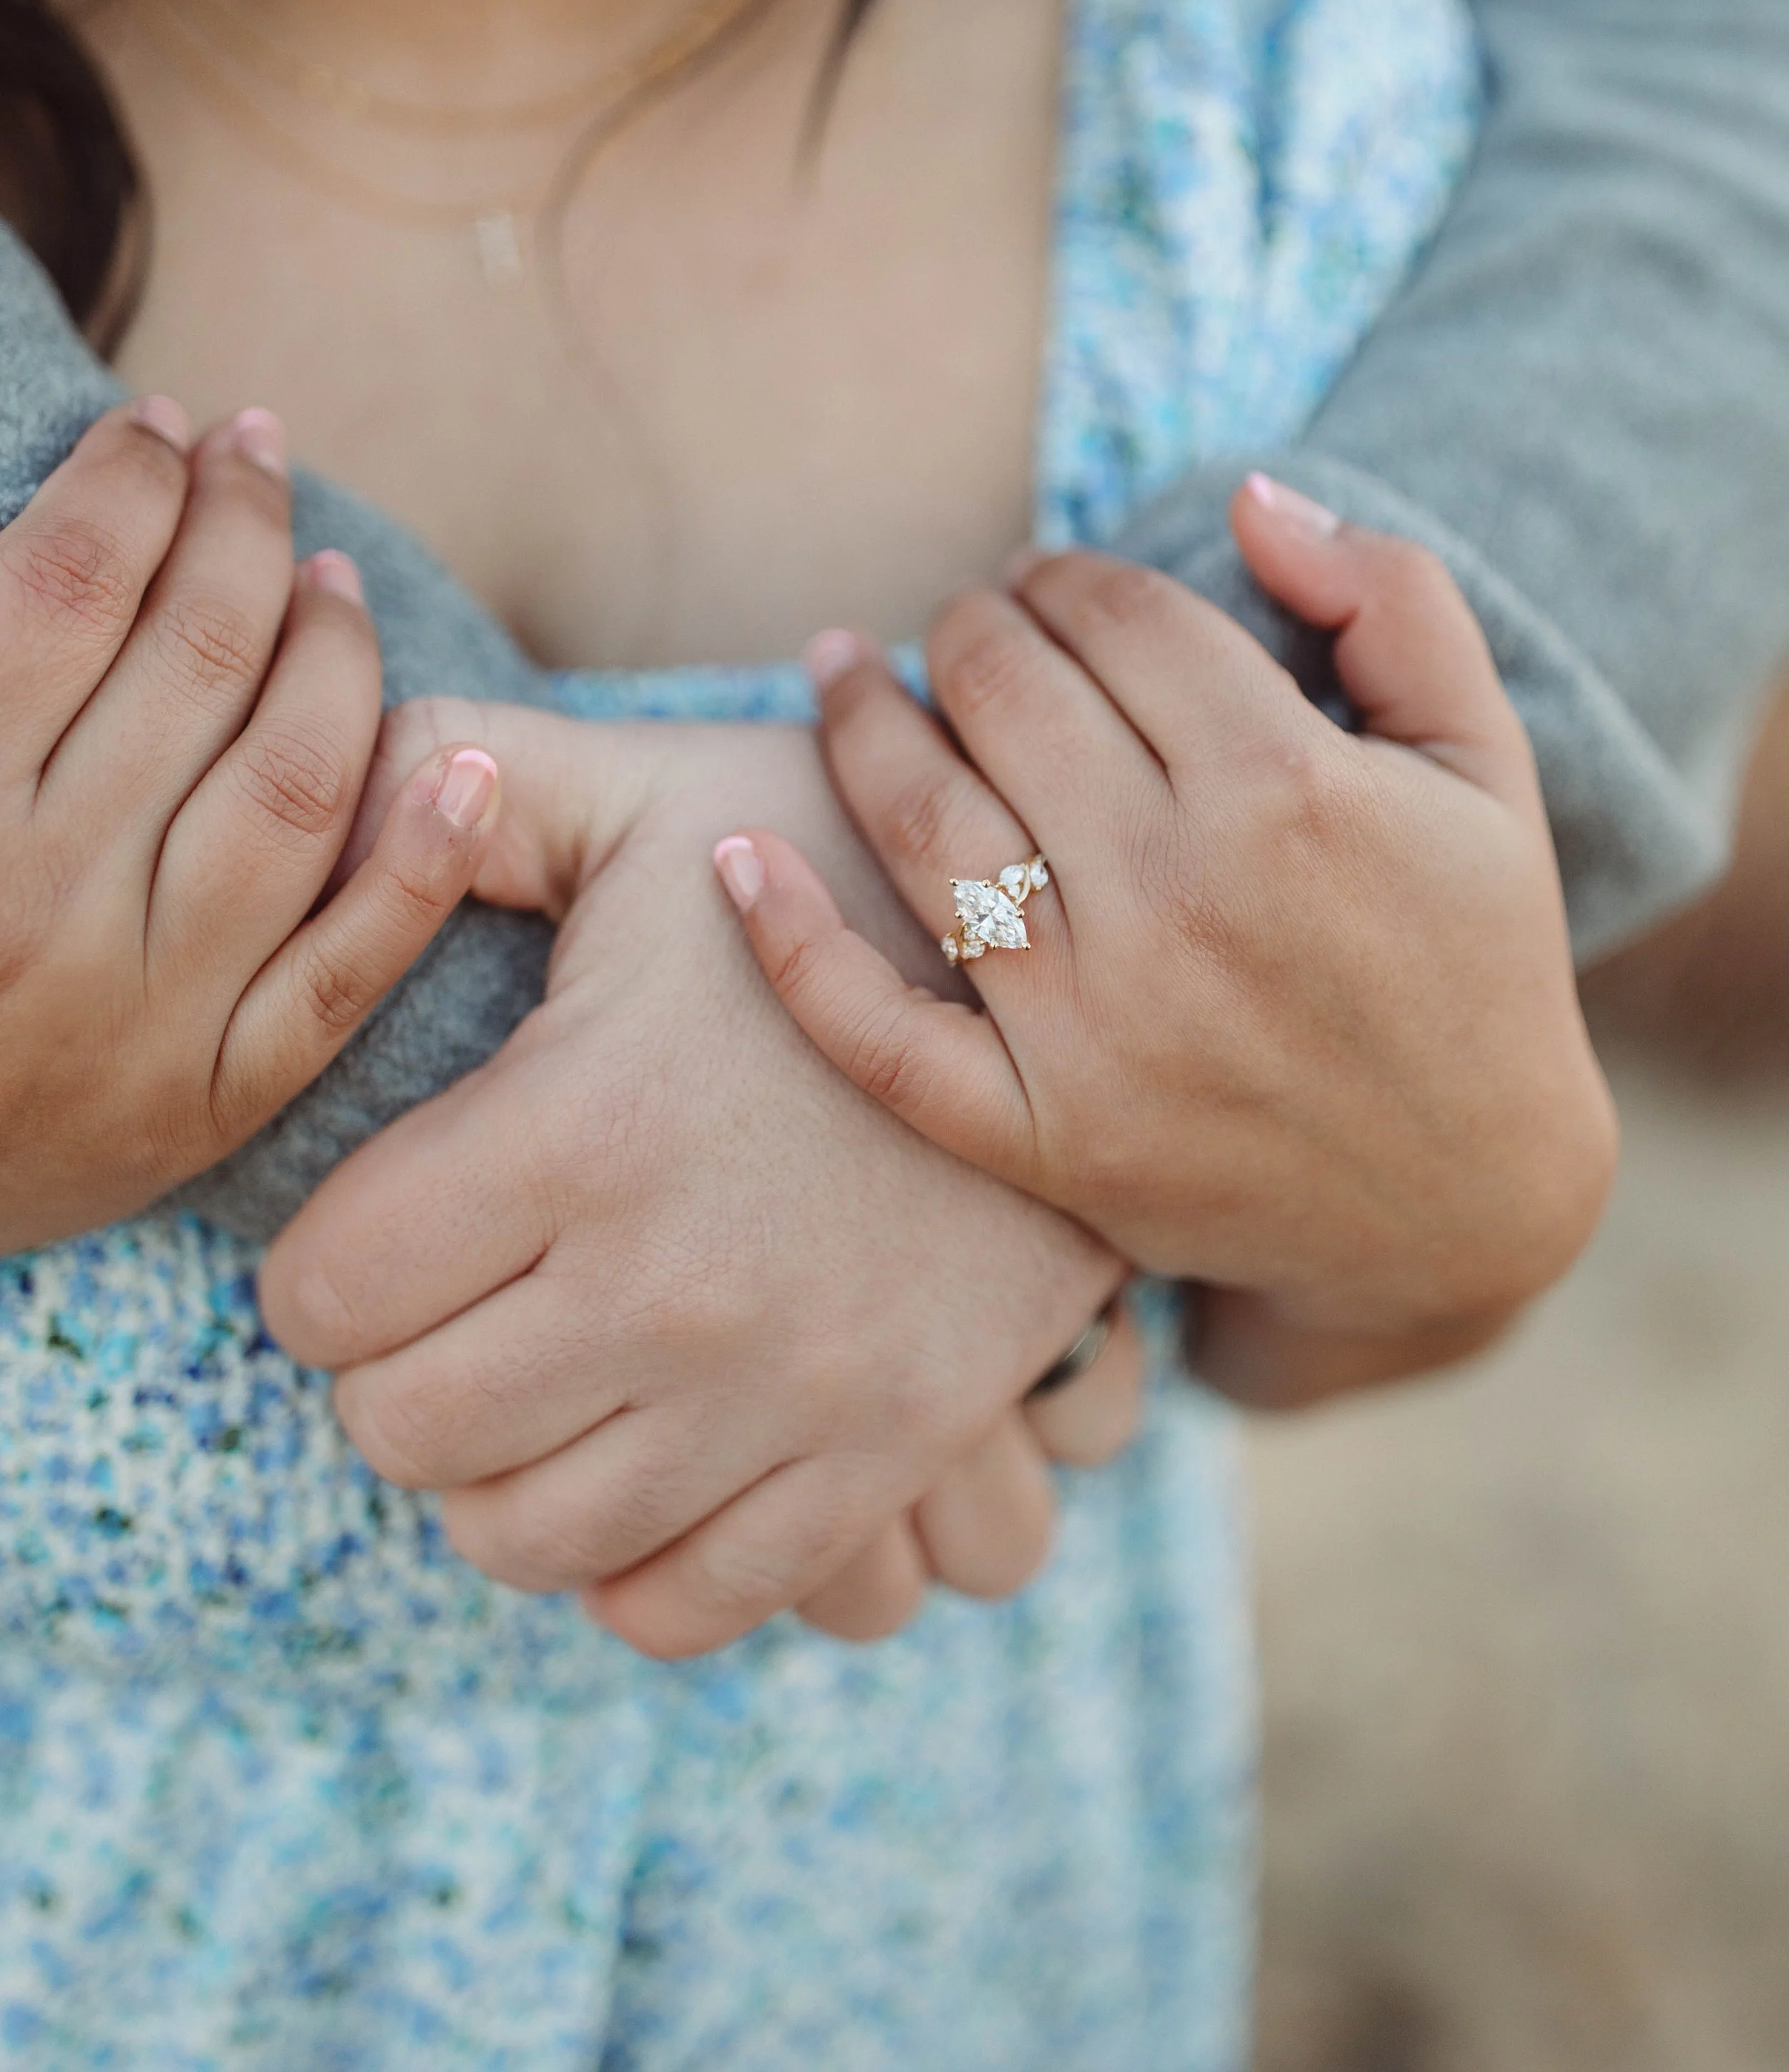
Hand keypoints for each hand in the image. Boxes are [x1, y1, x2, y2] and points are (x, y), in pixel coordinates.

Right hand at [0, 398, 501, 1251]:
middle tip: (255, 456)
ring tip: (328, 576)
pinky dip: (419, 861)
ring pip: (288, 786)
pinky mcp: (215, 1096)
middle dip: (238, 526)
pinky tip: (468, 766)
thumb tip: (69, 533)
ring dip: (332, 653)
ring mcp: (141, 1011)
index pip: (57, 592)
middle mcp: (37, 903)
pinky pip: (345, 968)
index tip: (156, 433)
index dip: (126, 485)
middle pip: (194, 661)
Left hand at [259, 705, 1128, 1656]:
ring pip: (527, 1540)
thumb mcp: (652, 786)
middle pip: (403, 1430)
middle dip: (386, 1369)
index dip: (314, 1265)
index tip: (366, 1228)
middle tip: (435, 1303)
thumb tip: (340, 787)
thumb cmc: (835, 860)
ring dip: (491, 1472)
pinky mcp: (886, 1451)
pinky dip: (627, 1560)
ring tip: (522, 1380)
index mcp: (584, 1123)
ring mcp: (790, 1390)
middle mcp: (674, 1287)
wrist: (1080, 956)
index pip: (326, 1293)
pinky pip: (690, 1602)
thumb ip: (467, 764)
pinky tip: (634, 1461)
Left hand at [711, 479, 1618, 1402]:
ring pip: (923, 826)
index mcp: (1294, 790)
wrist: (1464, 1204)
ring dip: (860, 722)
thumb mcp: (1484, 763)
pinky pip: (879, 1031)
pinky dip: (788, 943)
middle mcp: (1182, 900)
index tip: (1050, 581)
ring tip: (838, 670)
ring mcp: (1099, 1027)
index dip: (1065, 576)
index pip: (1118, 621)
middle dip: (968, 628)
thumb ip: (1393, 601)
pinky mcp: (1044, 1135)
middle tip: (960, 622)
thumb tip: (1254, 494)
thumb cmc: (1473, 960)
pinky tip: (729, 855)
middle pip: (1007, 699)